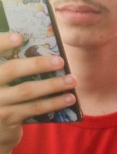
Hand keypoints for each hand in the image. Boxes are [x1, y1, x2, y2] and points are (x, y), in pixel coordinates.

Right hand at [0, 37, 75, 151]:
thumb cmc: (6, 97)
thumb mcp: (4, 82)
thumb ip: (14, 69)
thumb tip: (42, 52)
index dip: (3, 42)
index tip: (20, 37)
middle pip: (11, 70)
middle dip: (37, 64)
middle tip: (60, 61)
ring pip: (27, 90)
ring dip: (52, 85)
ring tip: (72, 80)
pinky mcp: (7, 117)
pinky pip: (34, 108)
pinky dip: (54, 103)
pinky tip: (69, 99)